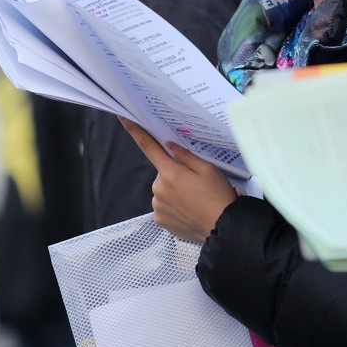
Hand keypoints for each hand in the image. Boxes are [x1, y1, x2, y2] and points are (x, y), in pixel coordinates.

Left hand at [120, 118, 236, 242]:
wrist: (222, 228)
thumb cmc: (218, 197)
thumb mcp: (208, 169)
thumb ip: (186, 155)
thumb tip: (171, 145)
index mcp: (171, 173)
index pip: (149, 147)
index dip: (135, 131)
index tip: (124, 118)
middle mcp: (159, 189)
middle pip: (162, 173)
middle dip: (174, 174)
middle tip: (195, 183)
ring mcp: (158, 206)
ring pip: (163, 190)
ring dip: (174, 192)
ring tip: (195, 200)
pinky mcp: (159, 220)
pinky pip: (163, 206)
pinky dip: (173, 206)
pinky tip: (188, 210)